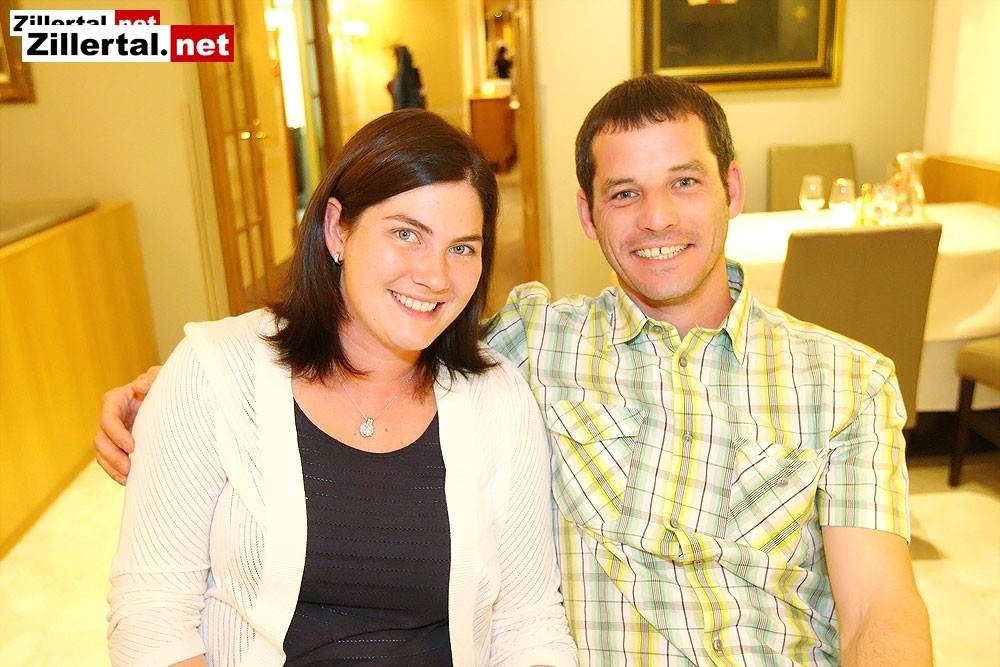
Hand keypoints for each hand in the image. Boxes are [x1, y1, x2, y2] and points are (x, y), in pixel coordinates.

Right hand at [94, 366, 160, 484]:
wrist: (169, 401)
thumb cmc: (164, 386)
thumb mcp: (161, 378)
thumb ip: (152, 378)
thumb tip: (139, 386)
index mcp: (116, 400)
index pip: (108, 419)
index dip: (116, 434)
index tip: (132, 447)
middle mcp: (110, 418)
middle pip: (100, 440)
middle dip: (112, 456)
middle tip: (129, 469)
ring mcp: (112, 434)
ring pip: (102, 454)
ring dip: (113, 468)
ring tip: (129, 478)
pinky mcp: (118, 446)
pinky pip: (110, 463)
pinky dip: (116, 473)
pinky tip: (130, 481)